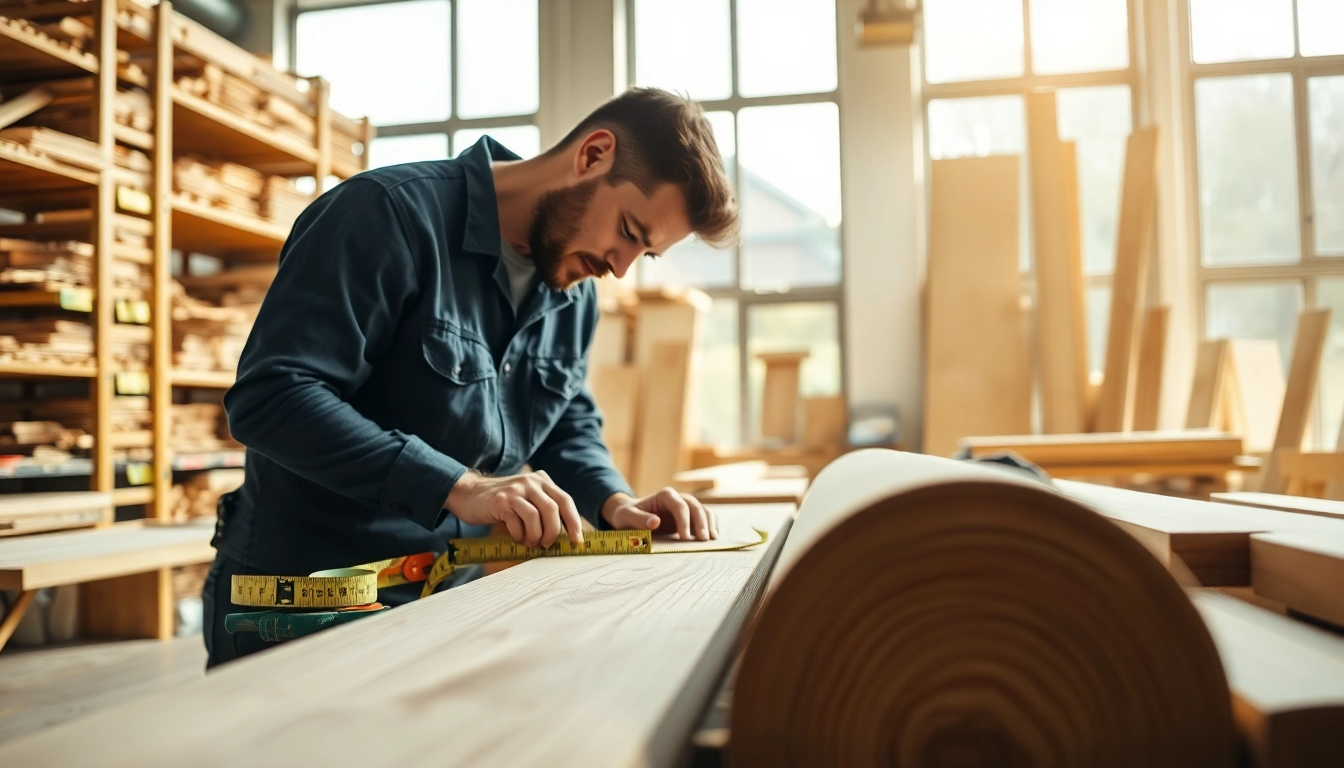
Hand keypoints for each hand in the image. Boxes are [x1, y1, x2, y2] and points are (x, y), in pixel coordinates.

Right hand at [446, 470, 582, 547]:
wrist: (469, 493)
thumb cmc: (503, 503)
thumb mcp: (527, 498)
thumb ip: (544, 509)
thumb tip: (566, 536)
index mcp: (542, 480)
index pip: (565, 501)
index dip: (574, 522)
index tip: (577, 541)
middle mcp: (531, 482)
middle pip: (553, 510)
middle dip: (553, 532)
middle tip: (547, 545)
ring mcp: (515, 490)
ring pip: (536, 517)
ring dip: (536, 536)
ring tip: (530, 543)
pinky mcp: (501, 501)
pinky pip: (517, 523)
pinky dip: (520, 536)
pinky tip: (517, 537)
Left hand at [601, 488, 718, 541]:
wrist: (629, 516)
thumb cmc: (626, 516)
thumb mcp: (627, 517)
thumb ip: (639, 519)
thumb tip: (655, 522)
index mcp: (665, 495)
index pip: (679, 506)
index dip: (684, 521)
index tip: (685, 538)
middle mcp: (678, 498)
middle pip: (695, 507)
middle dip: (701, 523)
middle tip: (703, 540)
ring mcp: (685, 507)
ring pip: (703, 510)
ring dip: (709, 523)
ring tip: (711, 539)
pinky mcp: (689, 517)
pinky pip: (705, 517)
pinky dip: (711, 525)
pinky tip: (713, 538)